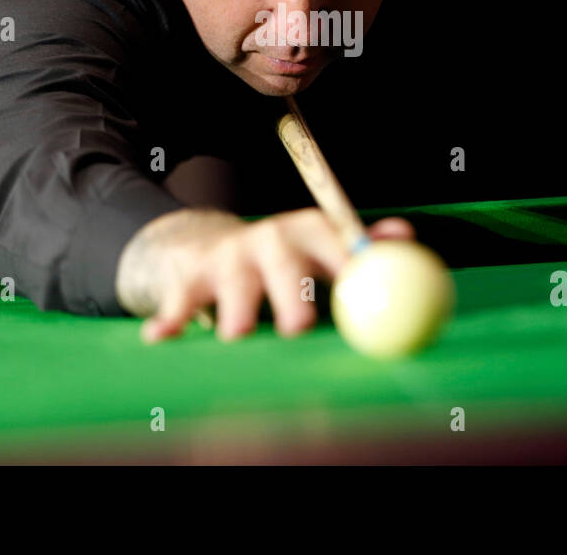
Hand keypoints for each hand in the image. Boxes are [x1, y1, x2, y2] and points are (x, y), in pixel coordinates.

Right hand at [115, 207, 414, 341]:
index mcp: (311, 231)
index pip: (335, 245)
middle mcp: (270, 239)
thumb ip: (364, 248)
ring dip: (237, 313)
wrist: (214, 246)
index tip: (361, 292)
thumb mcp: (326, 246)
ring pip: (235, 287)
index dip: (349, 267)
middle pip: (285, 266)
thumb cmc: (288, 259)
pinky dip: (172, 319)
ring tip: (238, 334)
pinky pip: (181, 301)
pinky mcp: (193, 277)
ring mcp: (231, 257)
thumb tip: (405, 237)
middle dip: (292, 293)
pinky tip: (161, 336)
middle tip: (299, 326)